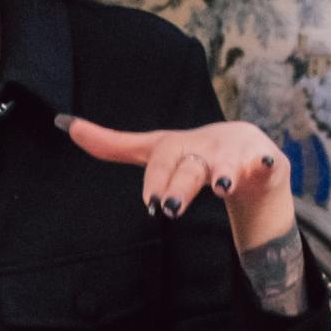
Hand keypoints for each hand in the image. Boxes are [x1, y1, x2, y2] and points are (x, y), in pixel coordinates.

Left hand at [62, 115, 294, 250]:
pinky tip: (264, 165)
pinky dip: (265, 164)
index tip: (152, 202)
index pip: (162, 161)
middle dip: (181, 185)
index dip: (157, 180)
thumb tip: (63, 124)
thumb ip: (111, 144)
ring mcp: (235, 154)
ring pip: (228, 166)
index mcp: (177, 147)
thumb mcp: (153, 150)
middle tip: (171, 207)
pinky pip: (266, 164)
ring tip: (223, 185)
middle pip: (190, 168)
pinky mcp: (263, 161)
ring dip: (224, 173)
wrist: (247, 148)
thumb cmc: (193, 153)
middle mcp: (204, 148)